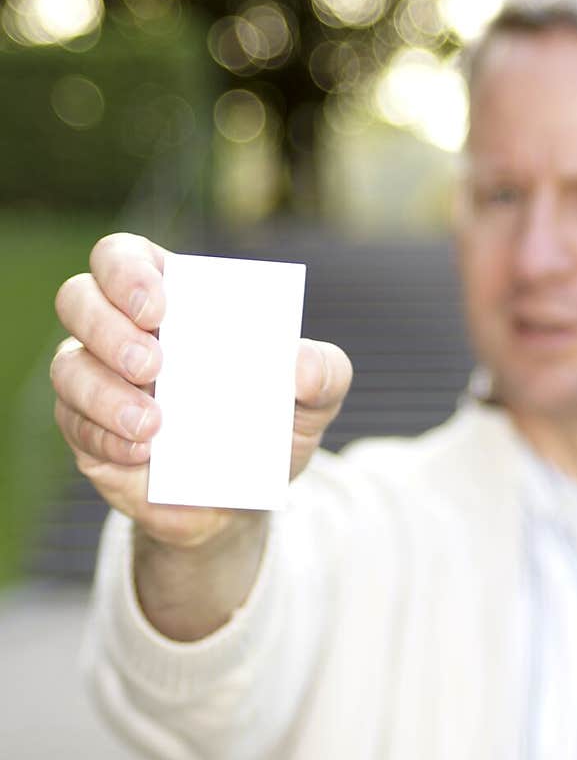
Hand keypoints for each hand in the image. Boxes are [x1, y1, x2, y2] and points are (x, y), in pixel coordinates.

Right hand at [52, 232, 352, 550]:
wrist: (243, 503)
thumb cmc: (268, 427)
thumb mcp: (312, 400)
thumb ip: (325, 373)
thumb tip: (302, 365)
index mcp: (171, 299)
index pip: (122, 256)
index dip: (127, 271)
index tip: (159, 307)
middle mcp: (119, 329)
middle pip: (77, 299)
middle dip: (107, 326)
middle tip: (154, 363)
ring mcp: (96, 380)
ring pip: (68, 367)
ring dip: (105, 392)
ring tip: (154, 423)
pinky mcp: (87, 433)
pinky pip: (77, 428)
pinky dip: (107, 439)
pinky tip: (143, 454)